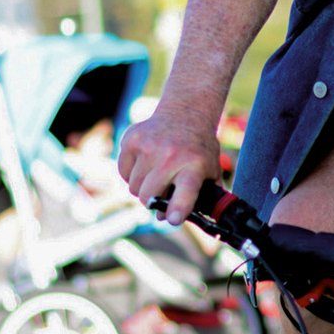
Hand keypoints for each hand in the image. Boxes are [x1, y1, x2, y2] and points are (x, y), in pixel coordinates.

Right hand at [117, 105, 219, 226]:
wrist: (186, 112)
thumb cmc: (198, 149)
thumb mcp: (210, 169)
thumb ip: (204, 198)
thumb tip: (183, 221)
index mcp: (195, 164)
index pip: (186, 190)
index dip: (178, 207)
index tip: (172, 219)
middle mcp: (171, 155)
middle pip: (148, 197)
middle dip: (152, 201)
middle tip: (161, 192)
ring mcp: (149, 146)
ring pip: (133, 188)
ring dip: (142, 187)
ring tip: (157, 172)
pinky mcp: (131, 139)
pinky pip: (123, 173)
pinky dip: (131, 173)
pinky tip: (147, 160)